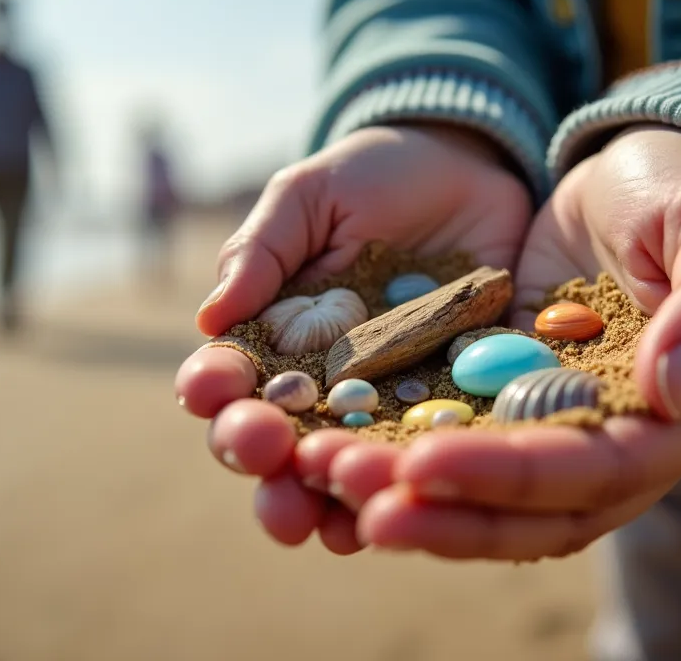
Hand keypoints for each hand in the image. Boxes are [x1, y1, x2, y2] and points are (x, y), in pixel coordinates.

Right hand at [175, 123, 532, 553]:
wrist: (471, 173)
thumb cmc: (372, 179)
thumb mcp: (309, 197)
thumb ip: (261, 251)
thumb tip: (209, 318)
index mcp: (271, 341)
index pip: (229, 380)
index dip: (214, 391)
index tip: (213, 389)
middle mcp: (317, 389)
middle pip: (274, 443)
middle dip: (259, 456)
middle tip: (264, 453)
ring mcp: (380, 408)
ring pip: (339, 471)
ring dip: (322, 496)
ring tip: (322, 507)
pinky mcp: (446, 413)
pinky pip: (422, 462)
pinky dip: (406, 490)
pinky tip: (398, 506)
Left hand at [353, 125, 680, 560]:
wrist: (630, 177)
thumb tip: (672, 392)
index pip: (599, 472)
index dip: (511, 477)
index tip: (422, 465)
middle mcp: (627, 451)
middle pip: (534, 513)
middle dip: (442, 512)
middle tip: (349, 492)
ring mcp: (561, 438)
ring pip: (489, 502)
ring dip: (410, 500)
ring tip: (326, 478)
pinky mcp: (509, 413)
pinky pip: (456, 452)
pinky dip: (400, 459)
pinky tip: (333, 451)